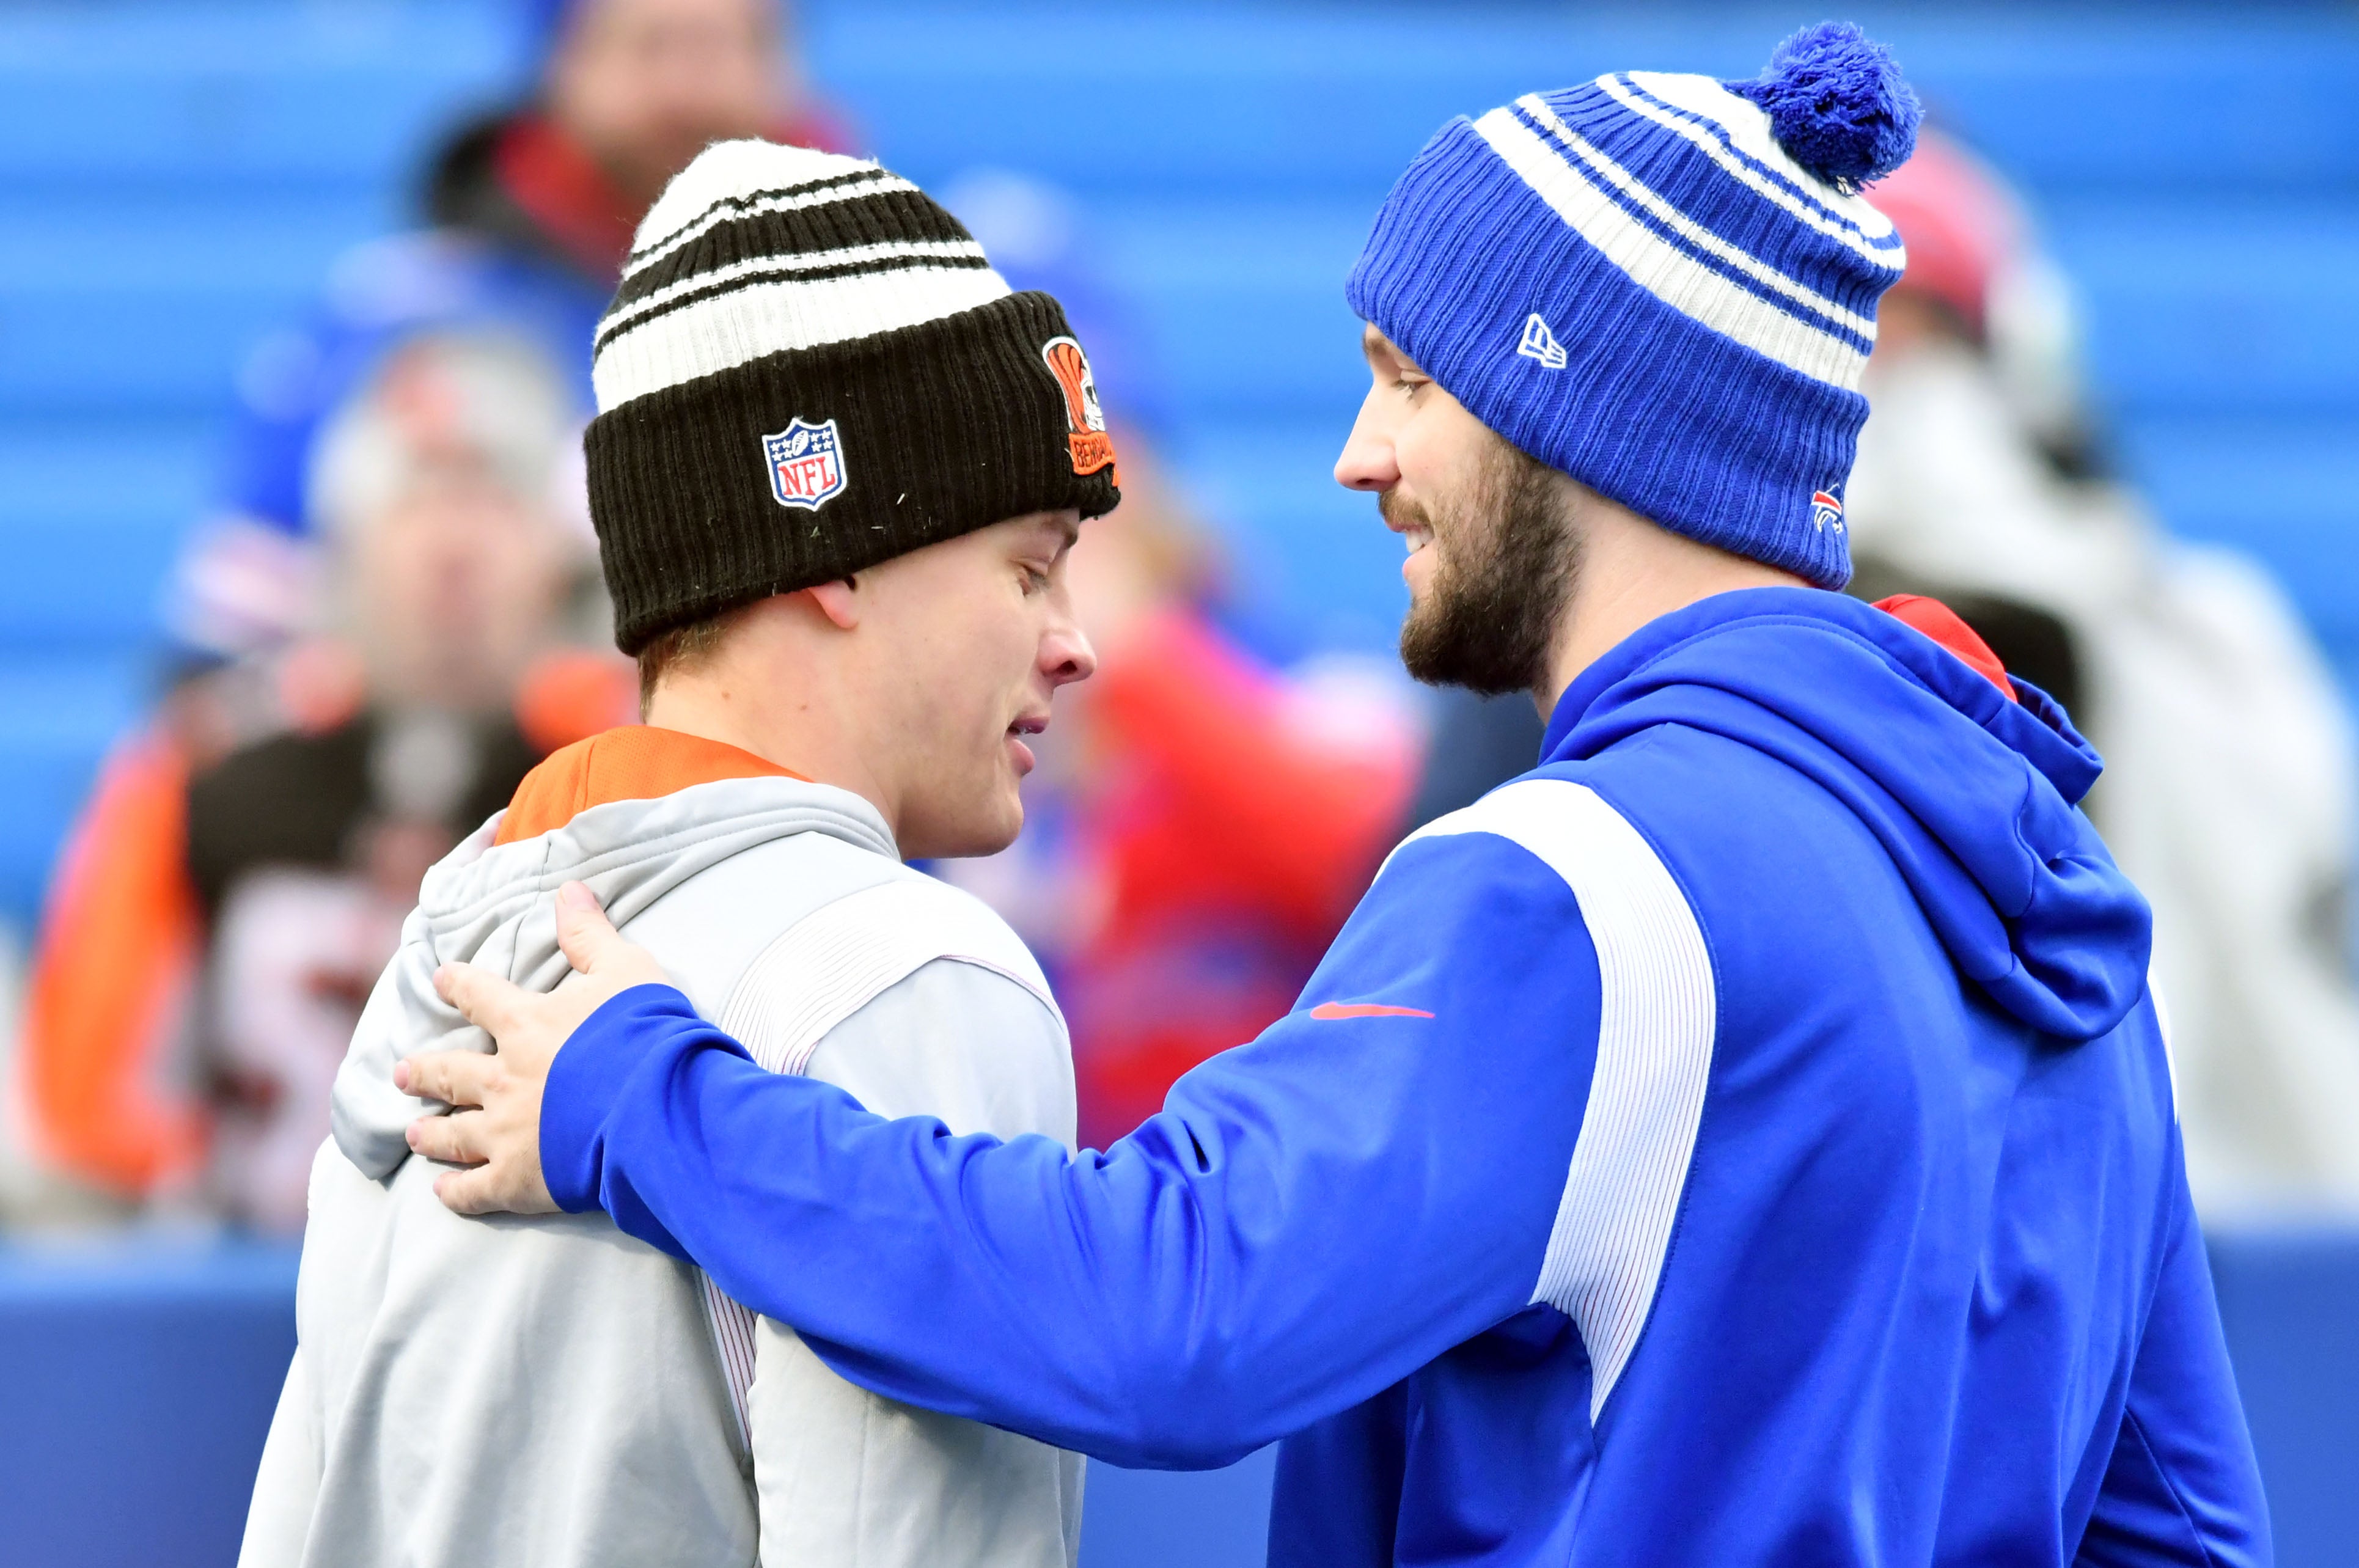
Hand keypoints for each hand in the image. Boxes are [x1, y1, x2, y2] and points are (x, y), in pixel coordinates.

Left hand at [400, 880, 672, 1214]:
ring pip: (453, 1134)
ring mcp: (505, 1133)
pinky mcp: (518, 1180)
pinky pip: (474, 1191)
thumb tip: (568, 888)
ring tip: (414, 1132)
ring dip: (431, 1132)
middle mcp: (504, 1078)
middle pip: (451, 1073)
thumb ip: (591, 934)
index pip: (481, 996)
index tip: (439, 978)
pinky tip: (442, 1194)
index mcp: (526, 1025)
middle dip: (424, 1071)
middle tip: (401, 1073)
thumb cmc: (645, 1035)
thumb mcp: (626, 970)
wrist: (656, 1108)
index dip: (460, 985)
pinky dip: (456, 1193)